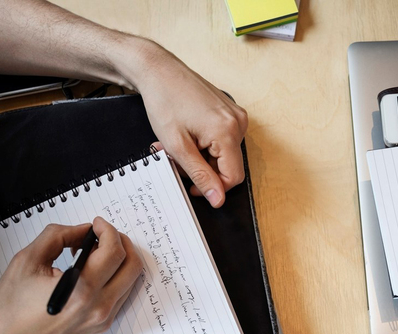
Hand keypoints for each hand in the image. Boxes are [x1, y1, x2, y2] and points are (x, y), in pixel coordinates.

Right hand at [0, 217, 142, 333]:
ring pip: (130, 281)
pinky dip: (114, 277)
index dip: (107, 230)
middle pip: (132, 265)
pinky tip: (92, 270)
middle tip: (101, 234)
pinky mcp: (99, 327)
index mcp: (81, 291)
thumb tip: (83, 230)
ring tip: (93, 251)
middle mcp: (97, 308)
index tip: (96, 224)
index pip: (114, 252)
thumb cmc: (7, 311)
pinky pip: (120, 295)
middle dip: (120, 242)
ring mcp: (101, 320)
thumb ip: (59, 236)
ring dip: (119, 259)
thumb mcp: (27, 260)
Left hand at [119, 42, 247, 207]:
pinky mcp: (230, 111)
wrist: (159, 70)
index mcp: (227, 131)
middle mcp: (238, 122)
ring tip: (180, 144)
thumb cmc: (165, 101)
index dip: (213, 188)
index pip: (234, 177)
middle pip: (228, 165)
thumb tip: (218, 199)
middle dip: (203, 169)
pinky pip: (223, 139)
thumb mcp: (177, 146)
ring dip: (202, 156)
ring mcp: (236, 115)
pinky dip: (206, 144)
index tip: (192, 186)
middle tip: (176, 159)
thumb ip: (201, 175)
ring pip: (224, 154)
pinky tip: (188, 135)